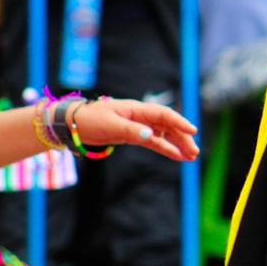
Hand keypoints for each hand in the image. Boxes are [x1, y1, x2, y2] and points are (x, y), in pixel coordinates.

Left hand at [59, 98, 198, 161]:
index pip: (164, 114)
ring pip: (164, 135)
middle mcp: (141, 116)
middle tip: (194, 152)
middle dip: (182, 138)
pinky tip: (176, 156)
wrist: (73, 125)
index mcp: (137, 109)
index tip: (193, 132)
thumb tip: (151, 136)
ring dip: (177, 144)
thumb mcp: (111, 126)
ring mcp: (139, 126)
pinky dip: (165, 148)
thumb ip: (131, 131)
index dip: (180, 122)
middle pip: (168, 126)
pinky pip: (154, 142)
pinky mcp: (133, 135)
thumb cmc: (90, 120)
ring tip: (190, 156)